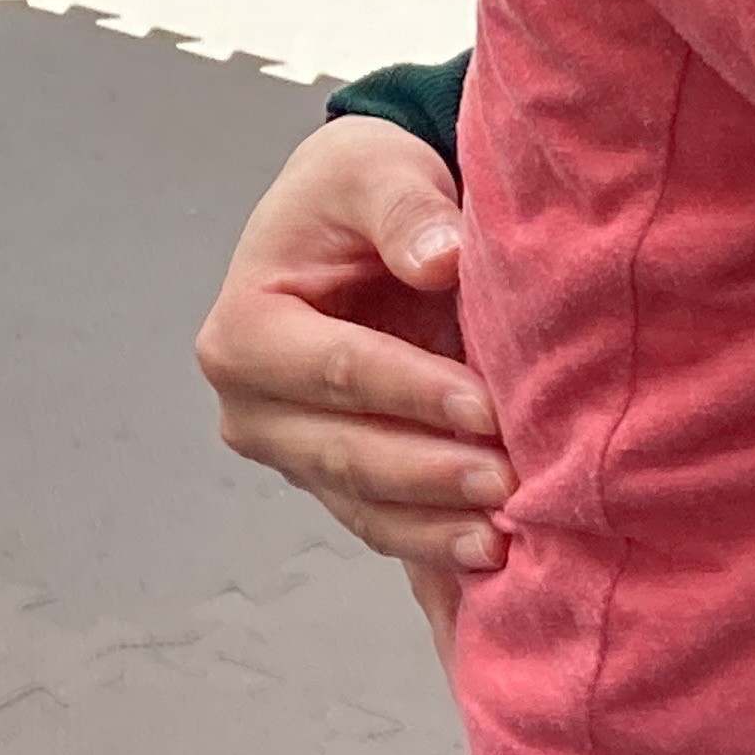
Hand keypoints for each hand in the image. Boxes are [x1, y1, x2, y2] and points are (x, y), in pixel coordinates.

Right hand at [196, 116, 509, 575]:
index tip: (484, 405)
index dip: (411, 392)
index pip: (337, 370)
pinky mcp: (340, 484)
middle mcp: (254, 409)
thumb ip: (405, 209)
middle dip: (430, 474)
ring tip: (508, 538)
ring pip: (367, 506)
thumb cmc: (361, 188)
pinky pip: (389, 527)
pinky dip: (436, 555)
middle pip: (347, 453)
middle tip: (509, 484)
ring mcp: (295, 456)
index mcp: (245, 331)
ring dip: (437, 528)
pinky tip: (487, 585)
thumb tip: (441, 258)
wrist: (361, 219)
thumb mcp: (375, 169)